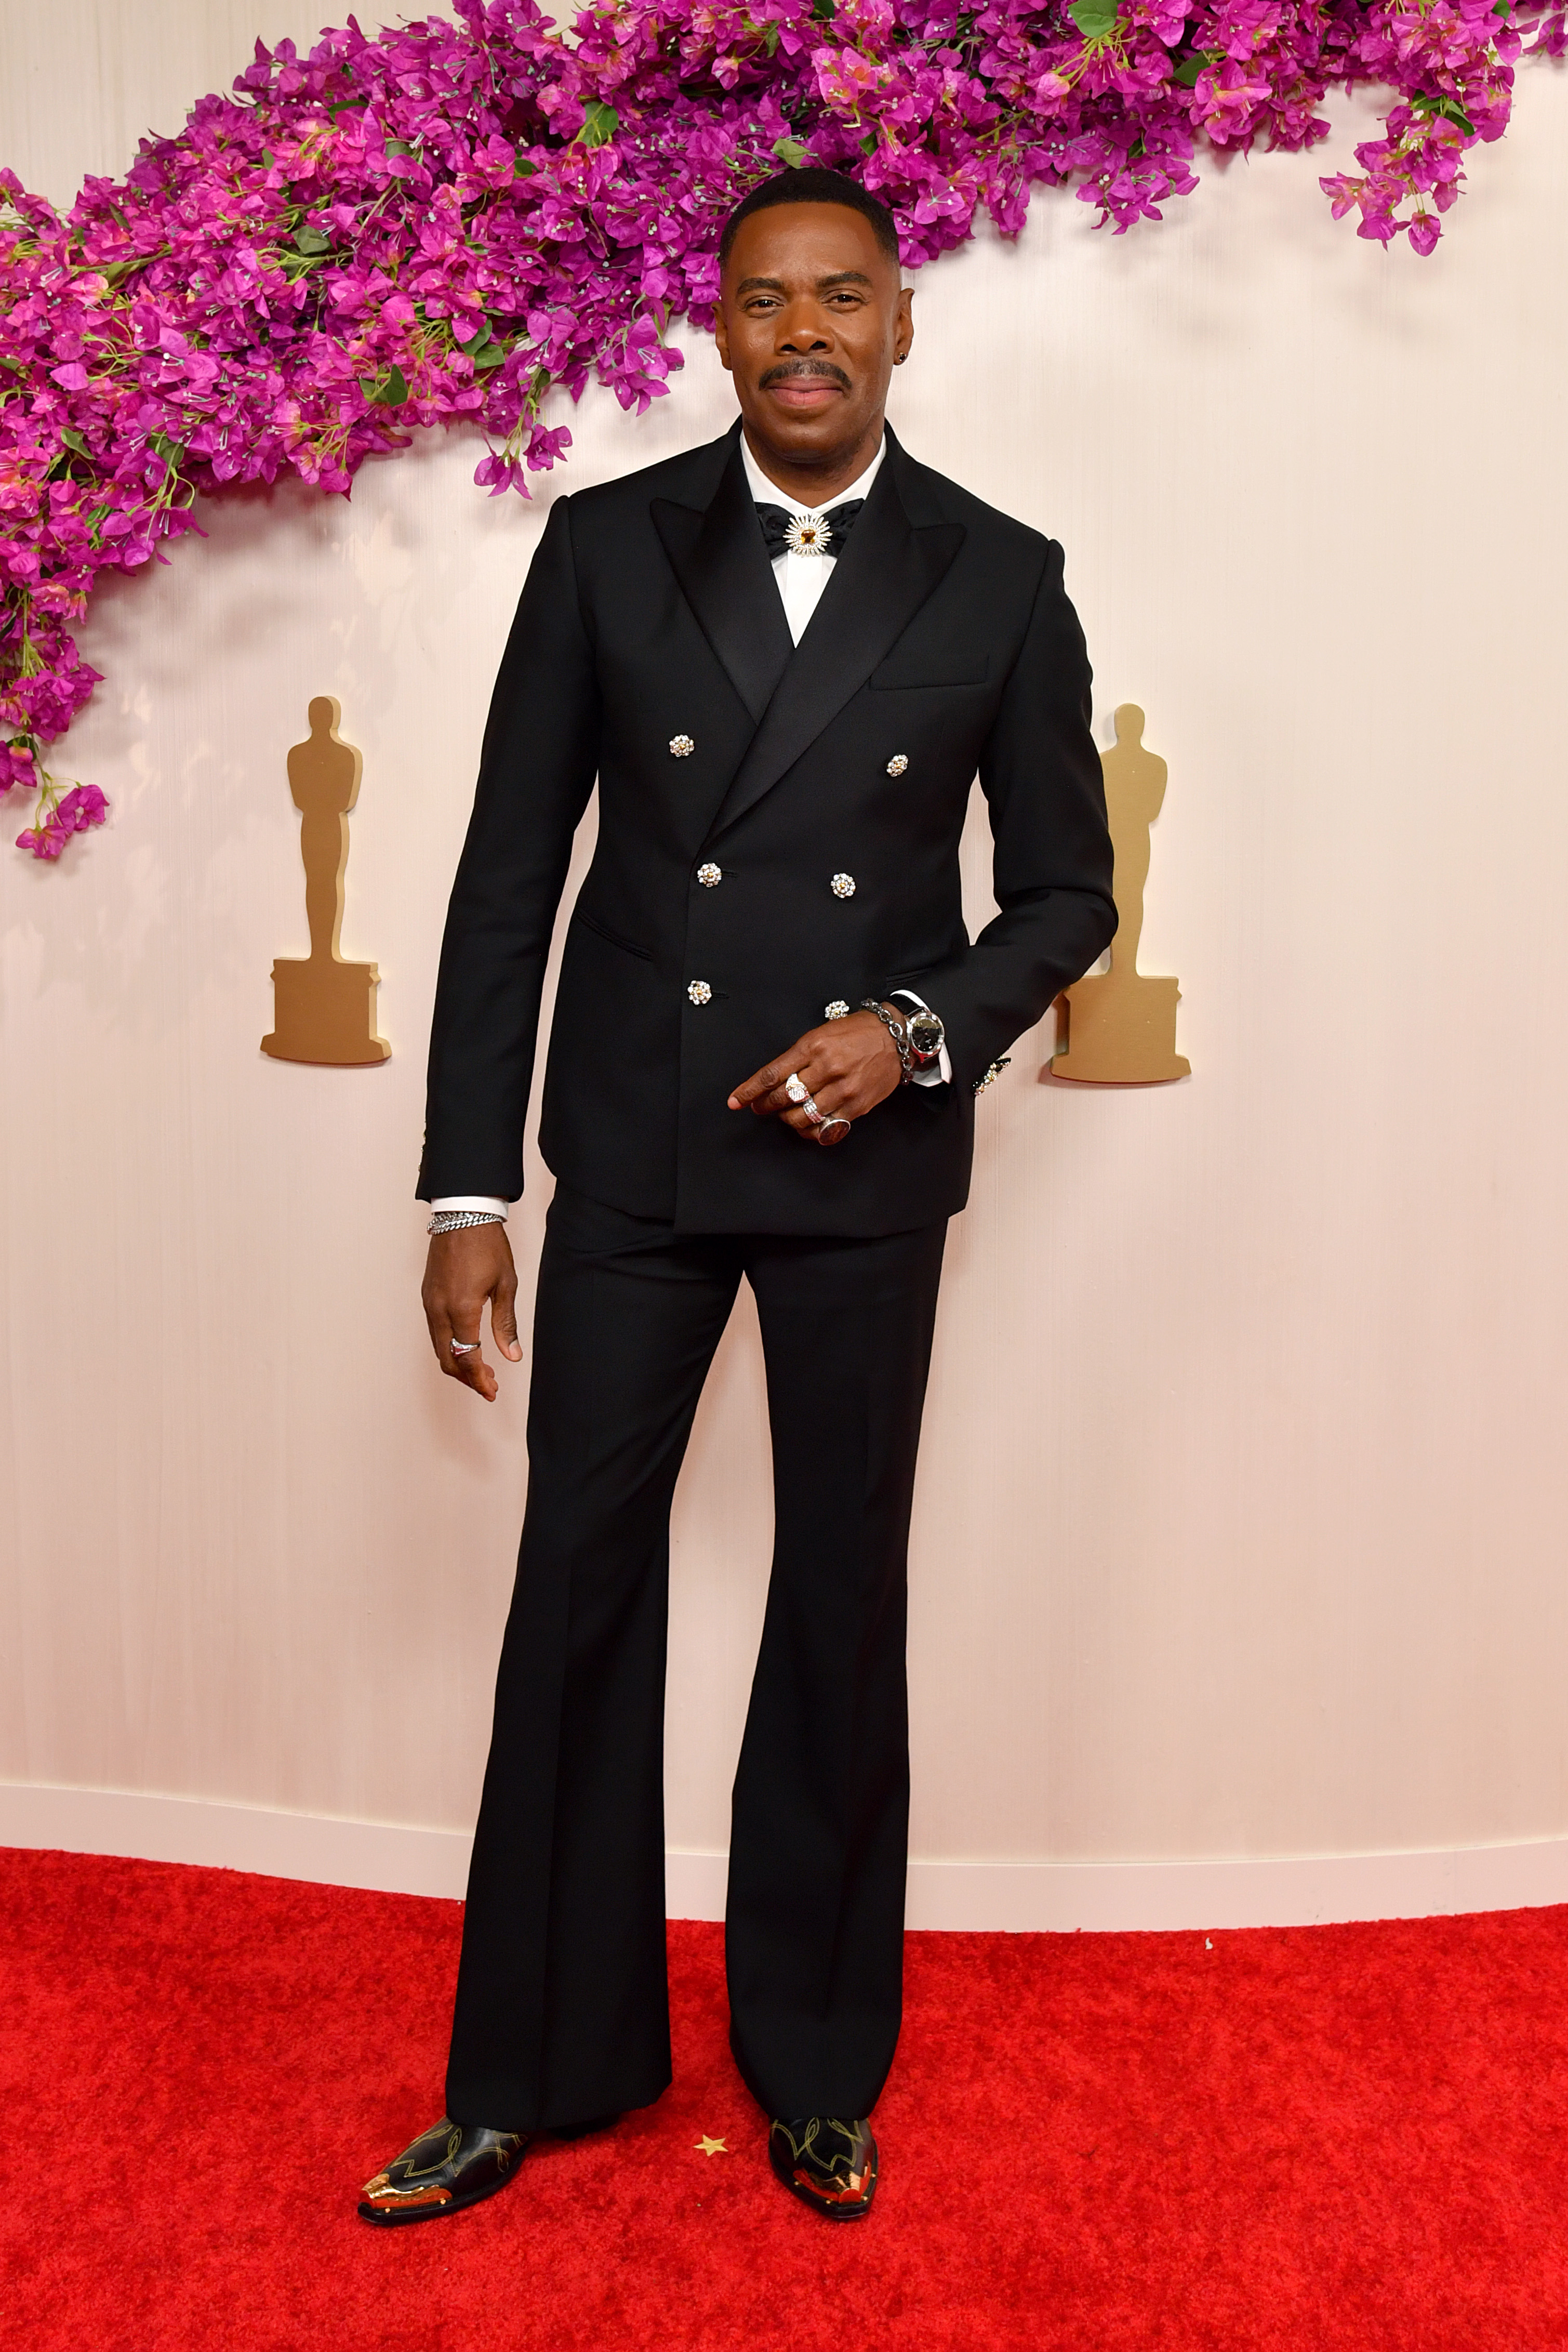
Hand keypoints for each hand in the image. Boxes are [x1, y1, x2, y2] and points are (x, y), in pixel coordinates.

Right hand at [422, 1223, 521, 1401]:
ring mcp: (429, 1302)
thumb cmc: (488, 1245)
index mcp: (461, 1308)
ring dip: (457, 1363)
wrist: (463, 1213)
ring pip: (438, 1347)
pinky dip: (448, 1346)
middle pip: (447, 1358)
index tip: (491, 1391)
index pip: (467, 1357)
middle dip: (467, 1378)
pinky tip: (466, 1347)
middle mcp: (439, 1308)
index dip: (479, 1379)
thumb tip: (512, 1356)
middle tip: (489, 1387)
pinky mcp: (426, 1295)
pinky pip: (434, 1331)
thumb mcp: (505, 1285)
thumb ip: (506, 1324)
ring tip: (481, 1371)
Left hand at [728, 1008, 902, 1144]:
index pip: (773, 1074)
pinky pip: (826, 1128)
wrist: (896, 1038)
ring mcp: (843, 1090)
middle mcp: (827, 1069)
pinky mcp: (856, 1106)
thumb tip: (775, 1080)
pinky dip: (810, 1131)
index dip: (750, 1091)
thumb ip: (799, 1056)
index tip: (736, 1101)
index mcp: (814, 1046)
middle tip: (759, 1108)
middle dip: (765, 1105)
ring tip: (784, 1115)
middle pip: (784, 1097)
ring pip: (802, 1116)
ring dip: (787, 1119)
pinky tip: (804, 1127)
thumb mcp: (823, 1033)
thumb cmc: (858, 1032)